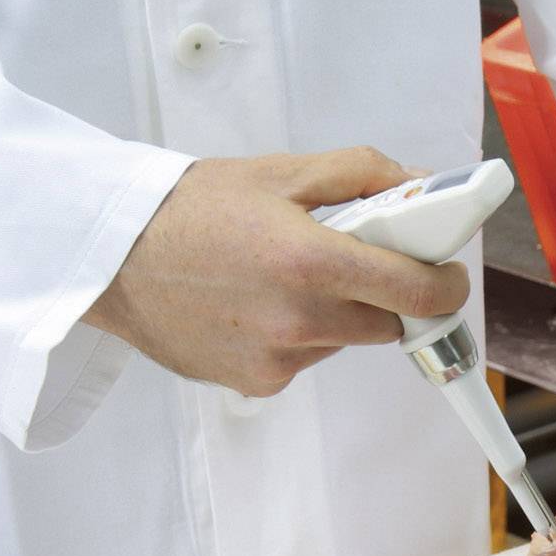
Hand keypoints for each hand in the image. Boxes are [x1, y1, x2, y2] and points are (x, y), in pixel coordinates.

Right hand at [83, 147, 467, 396]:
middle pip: (389, 322)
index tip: (447, 273)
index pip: (418, 292)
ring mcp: (278, 359)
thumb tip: (425, 187)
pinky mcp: (258, 383)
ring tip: (283, 277)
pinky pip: (306, 359)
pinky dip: (298, 335)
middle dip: (384, 293)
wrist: (108, 258)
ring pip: (347, 341)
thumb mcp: (281, 172)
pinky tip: (256, 305)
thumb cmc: (189, 209)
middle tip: (351, 260)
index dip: (446, 284)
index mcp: (312, 262)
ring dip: (338, 314)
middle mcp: (300, 320)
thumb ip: (363, 174)